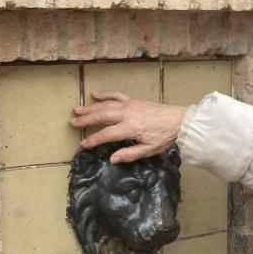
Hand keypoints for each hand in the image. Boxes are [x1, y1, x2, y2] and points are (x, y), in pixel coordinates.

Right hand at [70, 92, 185, 162]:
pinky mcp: (133, 100)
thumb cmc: (164, 137)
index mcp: (130, 128)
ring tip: (77, 109)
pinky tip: (95, 94)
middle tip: (73, 122)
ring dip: (91, 107)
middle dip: (86, 119)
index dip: (93, 140)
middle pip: (101, 116)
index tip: (83, 144)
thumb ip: (129, 154)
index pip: (106, 135)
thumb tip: (112, 159)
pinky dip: (105, 94)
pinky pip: (116, 95)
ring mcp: (129, 105)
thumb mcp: (148, 150)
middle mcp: (127, 114)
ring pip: (106, 105)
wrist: (179, 121)